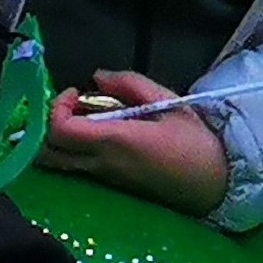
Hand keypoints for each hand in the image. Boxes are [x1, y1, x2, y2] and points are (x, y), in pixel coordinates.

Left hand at [37, 69, 233, 215]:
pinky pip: (76, 169)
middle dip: (48, 125)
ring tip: (84, 120)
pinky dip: (72, 150)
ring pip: (58, 164)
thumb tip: (98, 76)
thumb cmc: (195, 142)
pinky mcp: (111, 186)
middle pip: (48, 152)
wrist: (215, 184)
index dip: (57, 107)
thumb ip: (131, 84)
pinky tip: (97, 136)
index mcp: (116, 141)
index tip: (76, 93)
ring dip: (58, 140)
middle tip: (73, 107)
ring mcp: (104, 179)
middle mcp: (102, 164)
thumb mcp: (169, 102)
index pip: (61, 130)